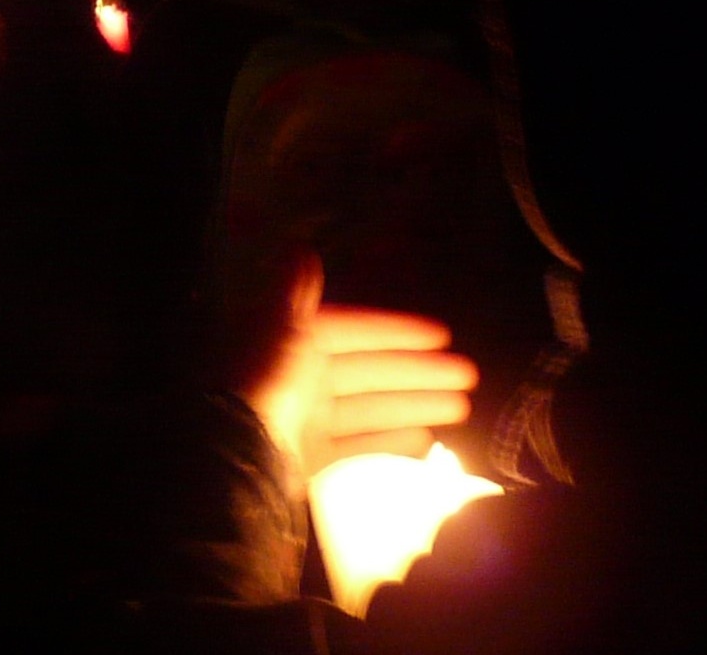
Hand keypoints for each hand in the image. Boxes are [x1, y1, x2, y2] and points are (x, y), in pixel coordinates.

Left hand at [228, 246, 477, 479]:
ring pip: (370, 409)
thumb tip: (300, 248)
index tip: (441, 335)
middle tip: (468, 375)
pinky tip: (427, 441)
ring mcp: (305, 420)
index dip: (395, 331)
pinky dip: (390, 443)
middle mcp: (300, 378)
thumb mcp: (280, 330)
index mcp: (293, 342)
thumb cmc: (266, 387)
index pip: (353, 330)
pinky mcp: (309, 458)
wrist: (238, 457)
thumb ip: (295, 292)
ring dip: (413, 405)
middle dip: (417, 371)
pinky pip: (358, 447)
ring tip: (461, 407)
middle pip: (368, 372)